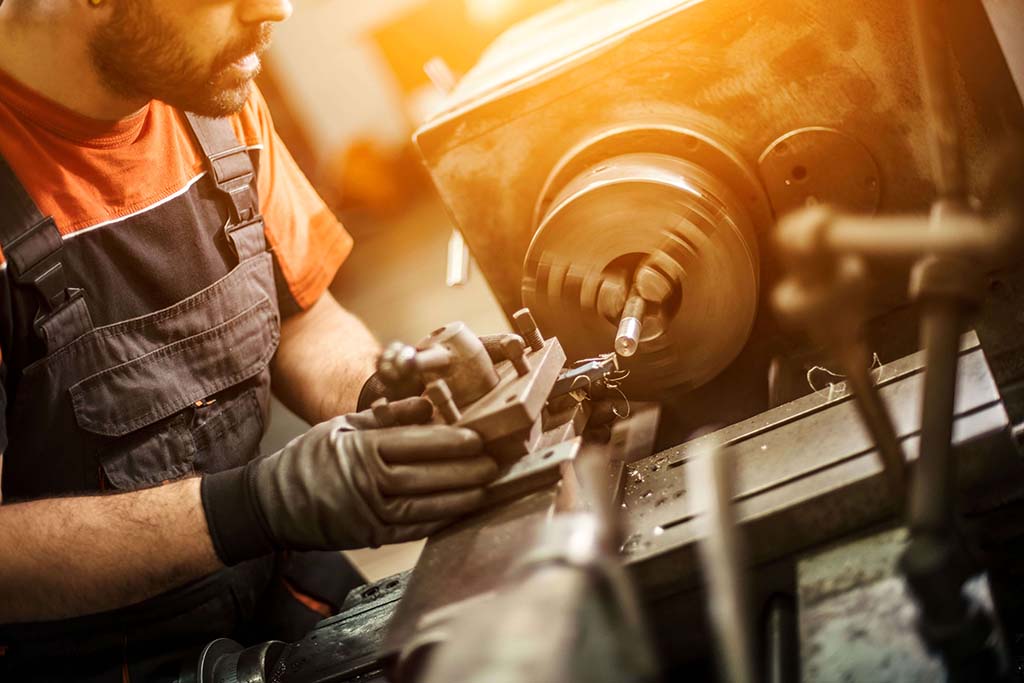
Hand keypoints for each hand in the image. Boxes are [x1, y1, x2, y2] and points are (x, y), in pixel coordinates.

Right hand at [248, 397, 497, 548]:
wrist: (271, 504)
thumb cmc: (309, 458)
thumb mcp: (342, 425)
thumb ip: (386, 415)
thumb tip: (427, 404)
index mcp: (358, 449)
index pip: (412, 443)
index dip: (448, 441)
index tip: (476, 437)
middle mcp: (364, 483)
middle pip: (424, 476)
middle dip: (463, 470)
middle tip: (493, 462)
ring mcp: (367, 513)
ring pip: (423, 505)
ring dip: (459, 497)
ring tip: (486, 487)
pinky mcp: (370, 535)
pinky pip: (412, 529)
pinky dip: (440, 520)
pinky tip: (462, 510)